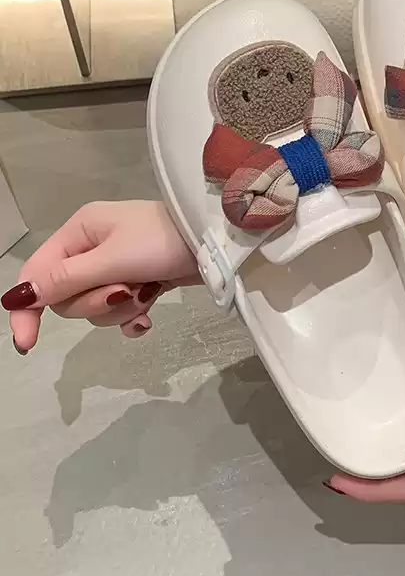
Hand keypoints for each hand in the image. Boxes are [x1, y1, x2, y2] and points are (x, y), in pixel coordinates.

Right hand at [3, 201, 198, 351]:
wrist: (215, 241)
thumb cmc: (163, 241)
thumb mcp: (112, 259)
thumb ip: (67, 279)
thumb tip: (18, 297)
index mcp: (79, 233)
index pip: (36, 275)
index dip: (28, 309)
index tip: (27, 342)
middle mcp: (93, 248)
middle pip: (69, 296)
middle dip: (96, 303)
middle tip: (125, 292)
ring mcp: (118, 266)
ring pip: (98, 307)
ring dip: (122, 308)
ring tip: (147, 293)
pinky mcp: (141, 281)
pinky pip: (123, 311)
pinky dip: (133, 317)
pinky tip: (148, 320)